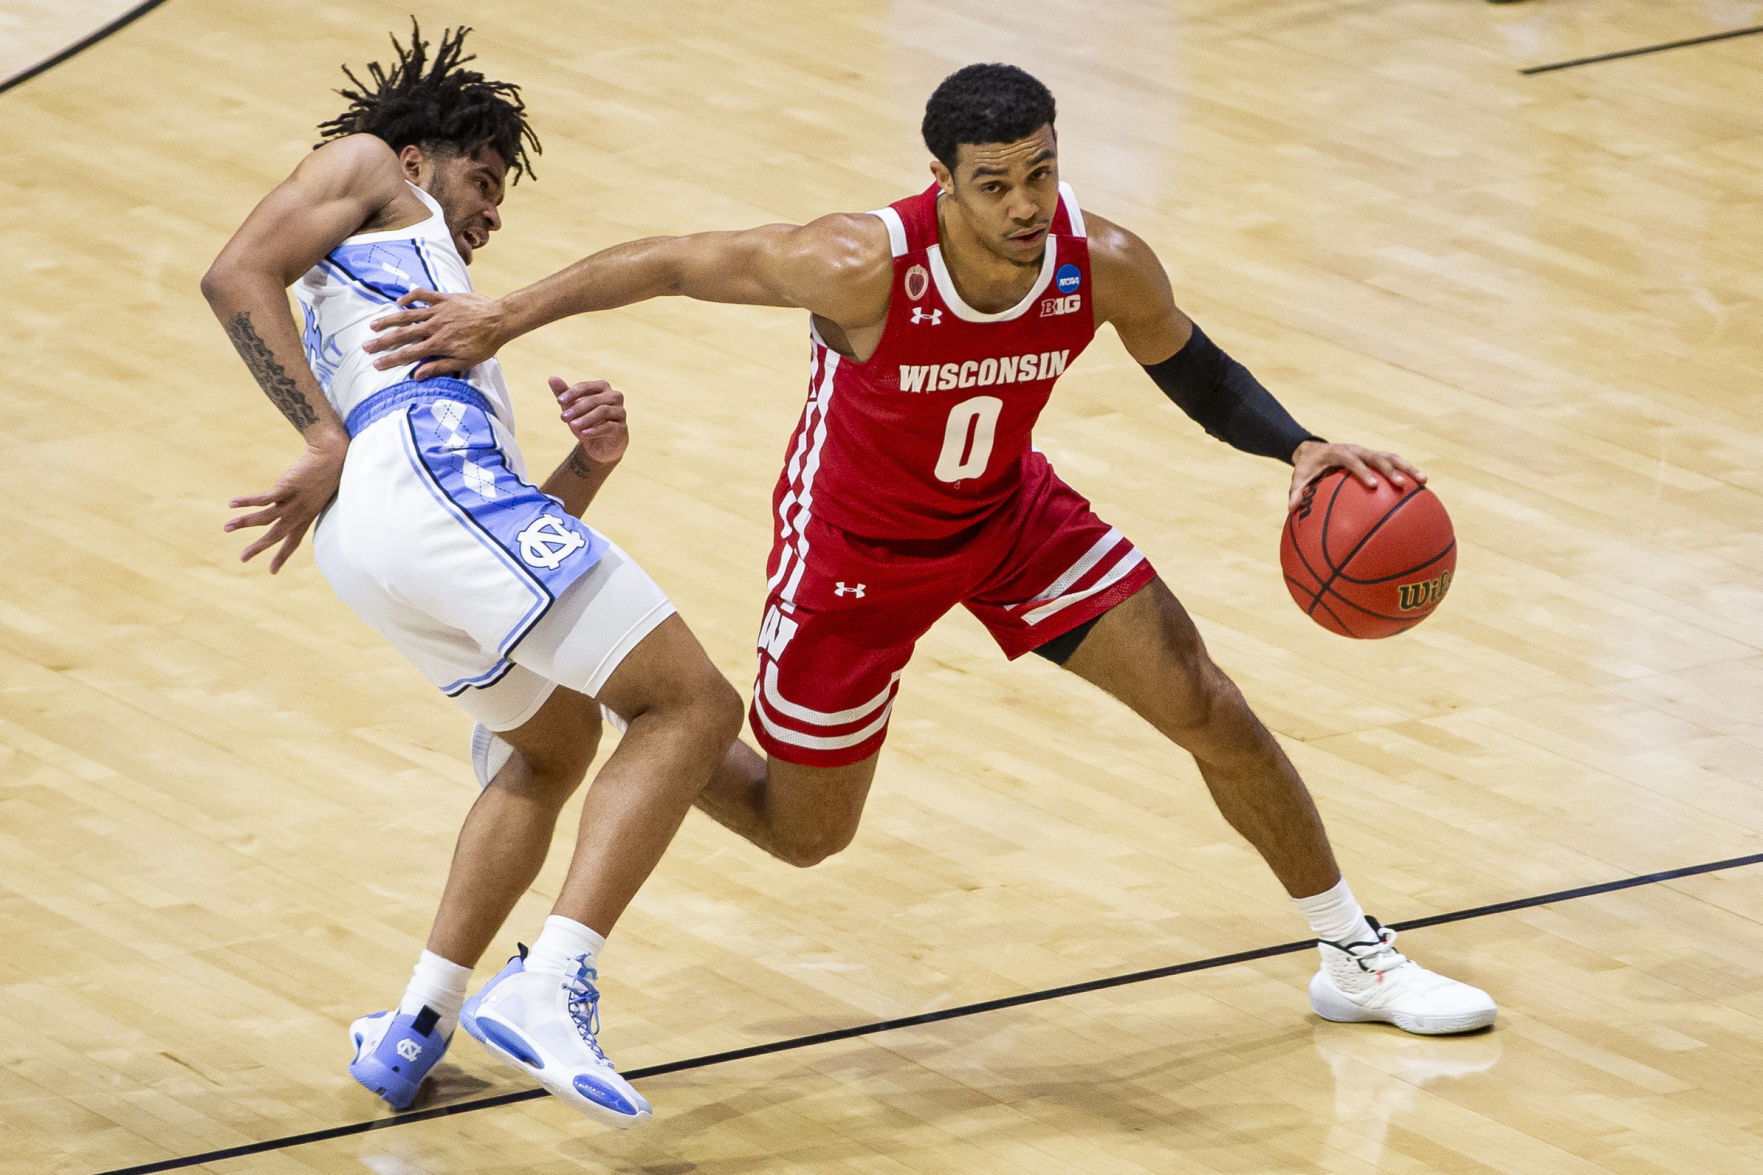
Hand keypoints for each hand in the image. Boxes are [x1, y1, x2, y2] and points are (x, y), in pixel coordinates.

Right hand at [224, 438, 346, 572]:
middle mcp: (300, 513)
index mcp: (307, 516)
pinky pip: (263, 499)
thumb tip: (299, 502)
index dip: (282, 556)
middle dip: (259, 548)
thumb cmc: (327, 472)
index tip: (272, 571)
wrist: (333, 456)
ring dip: (244, 523)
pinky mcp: (286, 488)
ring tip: (226, 528)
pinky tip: (232, 504)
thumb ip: (307, 501)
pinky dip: (247, 502)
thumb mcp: (318, 493)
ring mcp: (293, 502)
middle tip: (243, 558)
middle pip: (276, 535)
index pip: (294, 541)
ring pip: (265, 519)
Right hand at [364, 289, 503, 379]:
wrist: (499, 320)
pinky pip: (423, 295)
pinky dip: (410, 297)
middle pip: (403, 335)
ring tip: (373, 325)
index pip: (408, 354)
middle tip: (366, 347)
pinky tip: (399, 302)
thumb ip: (439, 367)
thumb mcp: (464, 361)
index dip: (390, 360)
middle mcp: (434, 327)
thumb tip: (417, 375)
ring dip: (389, 320)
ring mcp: (438, 311)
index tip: (376, 364)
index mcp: (438, 344)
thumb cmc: (484, 344)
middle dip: (383, 342)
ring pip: (408, 315)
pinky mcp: (444, 299)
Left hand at [551, 376, 628, 464]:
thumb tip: (552, 378)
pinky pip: (609, 426)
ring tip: (572, 426)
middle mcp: (614, 397)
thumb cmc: (587, 422)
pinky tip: (583, 434)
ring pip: (603, 411)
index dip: (572, 393)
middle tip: (563, 417)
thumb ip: (563, 394)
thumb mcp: (573, 409)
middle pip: (595, 399)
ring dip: (585, 418)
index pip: (586, 387)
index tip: (559, 401)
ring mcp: (620, 412)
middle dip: (577, 408)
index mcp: (602, 388)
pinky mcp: (621, 428)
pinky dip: (595, 430)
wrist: (601, 446)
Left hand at [1288, 439, 1423, 510]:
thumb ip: (1296, 492)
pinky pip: (1393, 463)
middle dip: (1392, 470)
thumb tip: (1292, 510)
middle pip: (1378, 457)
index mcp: (1339, 453)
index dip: (1363, 472)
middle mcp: (1357, 450)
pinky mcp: (1375, 457)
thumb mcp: (1299, 478)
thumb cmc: (1307, 467)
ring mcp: (1368, 452)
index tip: (1373, 486)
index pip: (1353, 461)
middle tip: (1404, 484)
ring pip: (1392, 457)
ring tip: (1424, 482)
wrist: (1314, 450)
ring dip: (1408, 467)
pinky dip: (1407, 471)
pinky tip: (1421, 487)